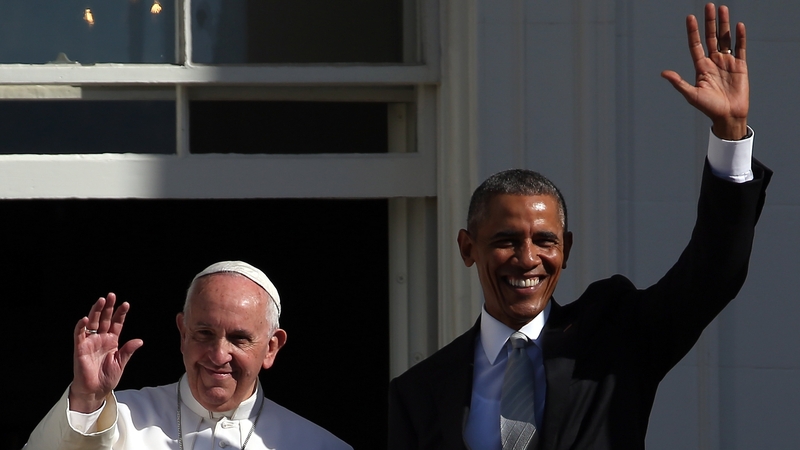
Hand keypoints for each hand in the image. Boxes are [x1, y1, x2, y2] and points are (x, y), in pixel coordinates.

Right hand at [69, 293, 142, 412]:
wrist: (95, 390)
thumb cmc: (107, 377)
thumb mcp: (120, 363)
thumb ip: (128, 351)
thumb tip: (139, 340)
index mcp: (112, 341)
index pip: (116, 324)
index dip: (120, 314)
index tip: (126, 304)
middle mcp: (101, 339)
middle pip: (104, 319)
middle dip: (108, 307)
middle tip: (111, 295)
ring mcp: (90, 342)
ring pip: (92, 323)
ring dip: (96, 312)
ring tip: (101, 301)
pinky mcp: (80, 348)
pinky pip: (79, 335)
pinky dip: (81, 327)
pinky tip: (85, 319)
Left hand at [661, 3, 748, 139]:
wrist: (728, 116)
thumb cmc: (708, 108)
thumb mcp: (691, 94)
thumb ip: (679, 83)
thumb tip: (664, 73)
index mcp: (701, 67)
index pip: (695, 45)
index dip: (693, 32)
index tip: (690, 18)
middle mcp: (713, 62)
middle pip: (710, 37)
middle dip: (709, 22)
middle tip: (708, 6)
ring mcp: (727, 63)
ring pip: (725, 39)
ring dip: (724, 25)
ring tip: (723, 9)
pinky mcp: (740, 66)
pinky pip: (740, 48)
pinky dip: (739, 37)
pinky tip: (738, 26)